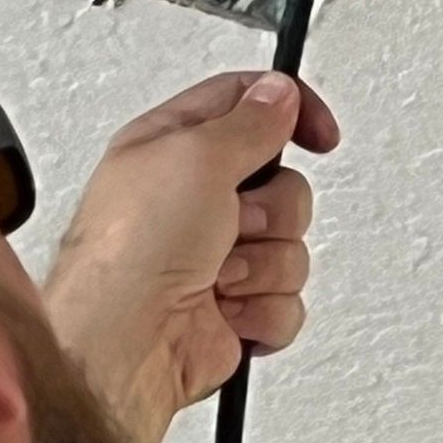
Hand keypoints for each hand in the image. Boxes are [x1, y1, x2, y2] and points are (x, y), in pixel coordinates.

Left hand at [43, 71, 340, 442]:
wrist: (123, 348)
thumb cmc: (130, 253)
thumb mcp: (194, 156)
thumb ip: (250, 120)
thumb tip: (280, 94)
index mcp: (173, 149)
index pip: (249, 106)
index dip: (291, 112)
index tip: (319, 134)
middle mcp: (195, 201)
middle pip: (285, 184)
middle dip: (272, 210)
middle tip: (235, 221)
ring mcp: (218, 259)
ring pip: (292, 247)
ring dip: (262, 265)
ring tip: (219, 274)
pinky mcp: (236, 310)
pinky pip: (289, 303)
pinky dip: (262, 311)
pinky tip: (225, 311)